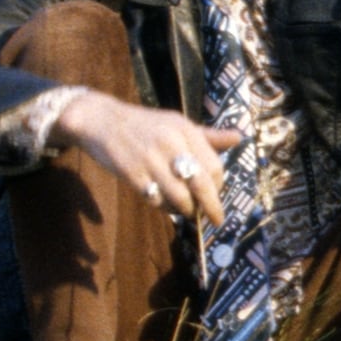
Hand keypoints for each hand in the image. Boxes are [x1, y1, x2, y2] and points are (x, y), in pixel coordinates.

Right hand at [53, 92, 239, 227]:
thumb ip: (207, 136)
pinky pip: (157, 200)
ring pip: (180, 197)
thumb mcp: (177, 123)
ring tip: (187, 210)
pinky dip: (165, 207)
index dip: (219, 187)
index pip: (214, 166)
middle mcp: (170, 143)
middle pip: (201, 185)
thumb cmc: (145, 125)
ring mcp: (150, 159)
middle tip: (215, 219)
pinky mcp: (132, 174)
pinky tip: (166, 204)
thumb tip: (239, 138)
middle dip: (211, 207)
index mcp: (185, 129)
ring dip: (187, 210)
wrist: (101, 120)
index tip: (216, 196)